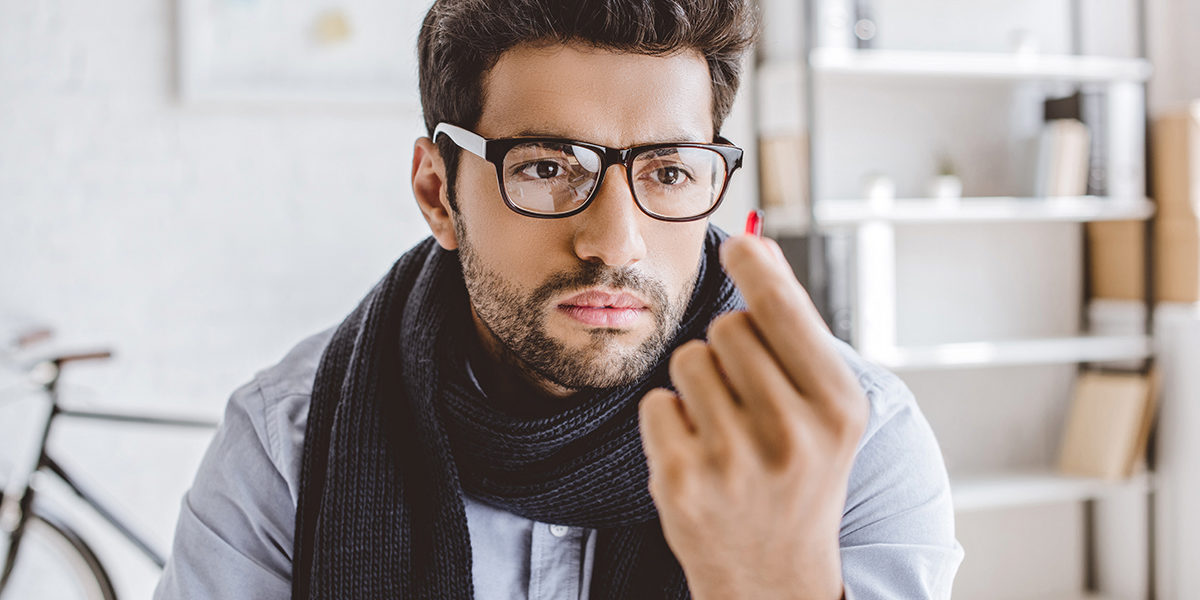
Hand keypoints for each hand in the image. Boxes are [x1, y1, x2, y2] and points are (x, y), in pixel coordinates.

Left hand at [638, 234, 867, 599]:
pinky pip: (657, 402)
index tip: (735, 246)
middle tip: (748, 395)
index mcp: (836, 406)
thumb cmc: (800, 474)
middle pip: (727, 327)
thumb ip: (794, 326)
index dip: (753, 267)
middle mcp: (791, 433)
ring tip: (725, 427)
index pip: (781, 309)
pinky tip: (698, 453)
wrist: (774, 576)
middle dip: (729, 347)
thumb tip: (760, 246)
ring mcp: (733, 461)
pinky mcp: (681, 481)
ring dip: (698, 382)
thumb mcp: (821, 407)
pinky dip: (670, 420)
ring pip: (688, 360)